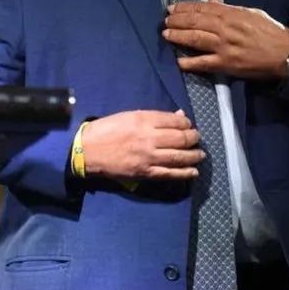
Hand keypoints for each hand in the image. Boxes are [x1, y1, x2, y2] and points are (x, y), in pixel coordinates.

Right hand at [81, 109, 203, 180]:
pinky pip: (170, 173)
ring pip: (179, 156)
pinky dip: (184, 173)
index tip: (189, 124)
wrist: (88, 150)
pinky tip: (193, 171)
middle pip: (180, 138)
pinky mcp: (145, 172)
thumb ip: (155, 117)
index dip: (186, 123)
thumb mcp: (130, 116)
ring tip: (200, 154)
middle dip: (193, 138)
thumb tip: (178, 116)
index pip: (174, 121)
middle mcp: (149, 138)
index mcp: (144, 120)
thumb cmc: (107, 129)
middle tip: (197, 138)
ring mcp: (148, 157)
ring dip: (194, 155)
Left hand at [163, 0, 288, 78]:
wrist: (285, 53)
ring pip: (195, 39)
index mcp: (231, 13)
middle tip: (165, 21)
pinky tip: (178, 61)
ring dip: (178, 36)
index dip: (184, 7)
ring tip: (166, 35)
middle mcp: (225, 28)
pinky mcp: (226, 64)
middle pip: (195, 22)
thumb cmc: (269, 31)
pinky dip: (189, 62)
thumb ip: (227, 6)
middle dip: (177, 20)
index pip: (202, 8)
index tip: (172, 8)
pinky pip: (203, 63)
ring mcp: (224, 46)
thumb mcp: (249, 12)